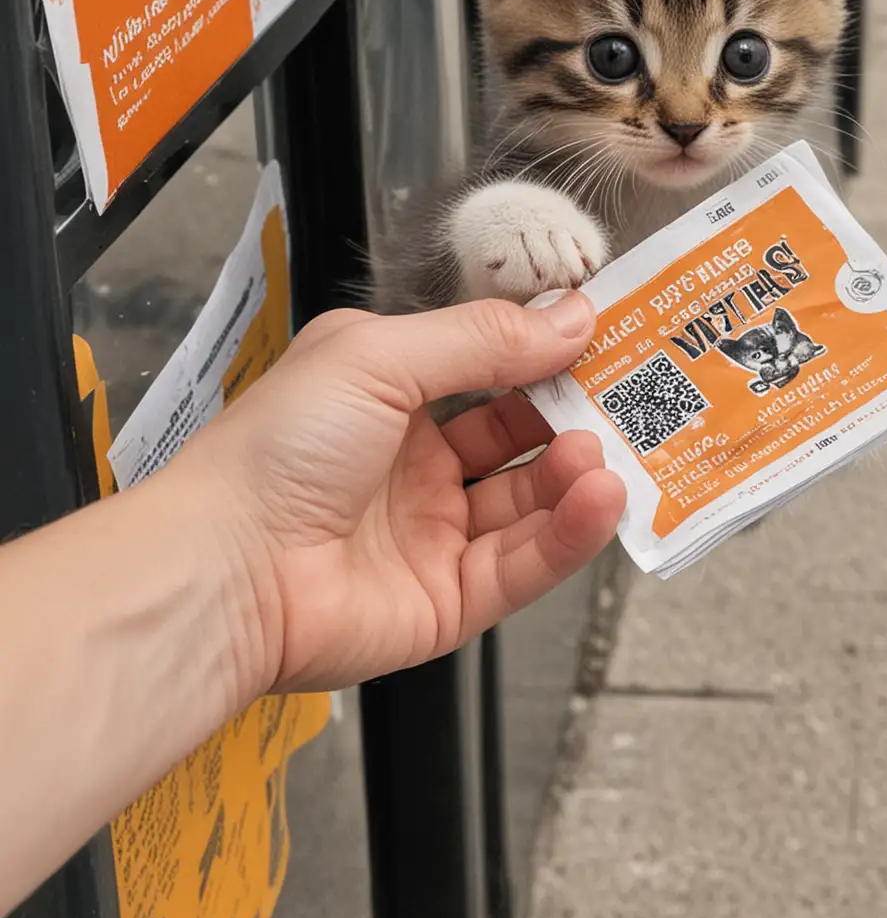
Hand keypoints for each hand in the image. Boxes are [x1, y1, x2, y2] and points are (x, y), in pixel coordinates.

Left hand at [165, 293, 624, 696]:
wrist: (223, 571)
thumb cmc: (274, 452)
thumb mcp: (380, 359)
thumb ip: (483, 339)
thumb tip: (572, 315)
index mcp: (391, 399)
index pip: (491, 370)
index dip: (547, 354)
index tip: (608, 335)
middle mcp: (415, 467)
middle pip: (522, 439)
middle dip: (576, 417)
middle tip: (633, 396)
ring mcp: (433, 536)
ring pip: (532, 504)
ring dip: (577, 474)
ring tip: (607, 451)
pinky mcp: (448, 601)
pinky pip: (526, 564)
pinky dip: (570, 532)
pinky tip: (598, 497)